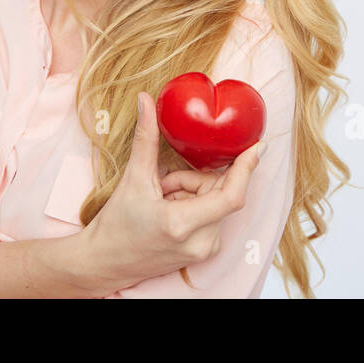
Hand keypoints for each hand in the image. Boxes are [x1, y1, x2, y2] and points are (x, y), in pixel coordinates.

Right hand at [77, 91, 262, 290]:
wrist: (105, 261)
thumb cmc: (116, 225)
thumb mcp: (132, 180)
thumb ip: (145, 138)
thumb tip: (146, 100)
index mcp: (183, 224)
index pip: (231, 196)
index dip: (247, 169)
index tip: (258, 146)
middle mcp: (201, 242)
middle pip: (219, 192)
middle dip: (194, 178)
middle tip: (164, 184)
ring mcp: (205, 249)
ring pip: (215, 202)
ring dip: (192, 191)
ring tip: (162, 200)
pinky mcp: (205, 252)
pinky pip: (212, 215)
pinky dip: (194, 204)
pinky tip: (169, 210)